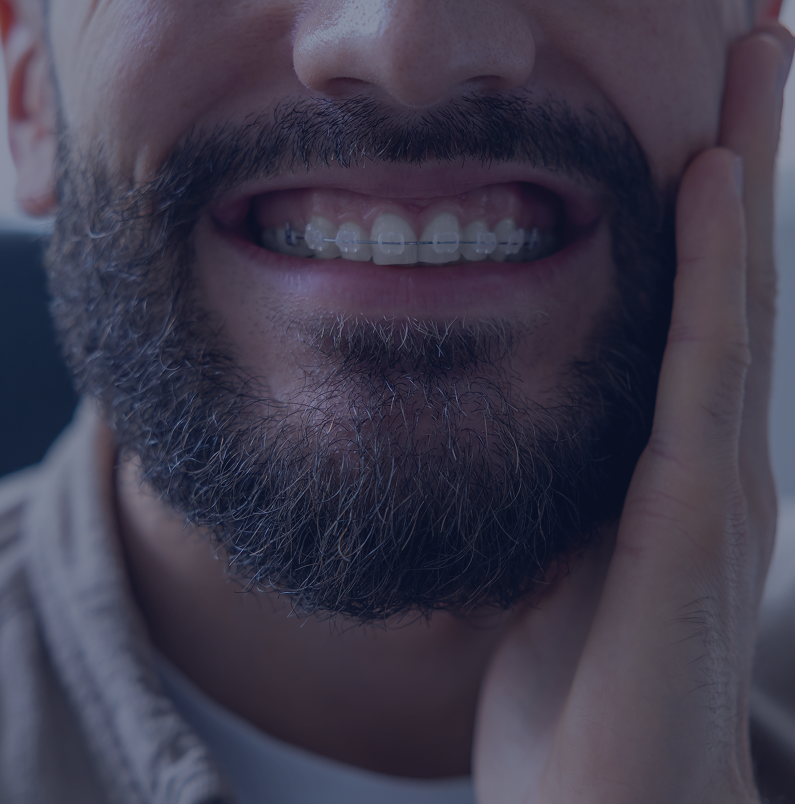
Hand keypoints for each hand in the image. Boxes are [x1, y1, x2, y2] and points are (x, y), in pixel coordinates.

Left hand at [473, 23, 794, 803]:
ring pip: (734, 294)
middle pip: (731, 272)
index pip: (694, 303)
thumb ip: (557, 493)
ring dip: (747, 170)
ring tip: (760, 49)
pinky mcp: (691, 517)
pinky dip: (710, 272)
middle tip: (760, 25)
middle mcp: (709, 452)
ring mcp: (713, 478)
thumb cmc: (575, 697)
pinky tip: (710, 179)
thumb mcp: (552, 565)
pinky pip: (700, 369)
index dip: (705, 200)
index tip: (700, 99)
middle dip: (747, 144)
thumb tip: (525, 440)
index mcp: (668, 459)